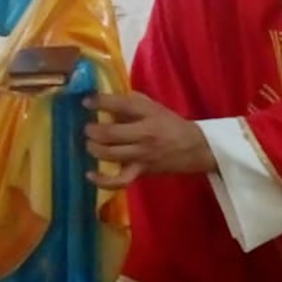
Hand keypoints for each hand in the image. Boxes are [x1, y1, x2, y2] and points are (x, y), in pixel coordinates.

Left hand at [84, 92, 215, 188]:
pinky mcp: (141, 172)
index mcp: (149, 113)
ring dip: (93, 148)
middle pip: (111, 133)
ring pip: (110, 154)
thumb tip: (104, 100)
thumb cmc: (171, 125)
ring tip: (89, 144)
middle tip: (87, 128)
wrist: (195, 149)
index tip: (86, 102)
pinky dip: (102, 180)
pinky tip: (89, 175)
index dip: (100, 102)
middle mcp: (144, 134)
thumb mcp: (154, 107)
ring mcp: (142, 155)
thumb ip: (131, 103)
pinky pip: (119, 180)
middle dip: (92, 130)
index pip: (122, 104)